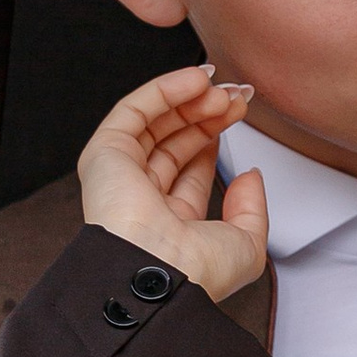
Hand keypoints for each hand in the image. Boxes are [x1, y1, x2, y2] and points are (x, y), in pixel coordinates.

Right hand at [77, 67, 269, 305]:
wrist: (161, 276)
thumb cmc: (197, 274)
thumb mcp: (246, 245)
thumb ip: (252, 209)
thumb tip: (249, 176)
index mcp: (170, 222)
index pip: (192, 168)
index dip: (216, 137)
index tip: (239, 114)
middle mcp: (143, 198)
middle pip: (175, 140)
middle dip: (208, 114)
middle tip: (235, 97)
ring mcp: (121, 174)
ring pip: (154, 122)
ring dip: (190, 100)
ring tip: (221, 91)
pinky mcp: (104, 154)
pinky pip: (134, 110)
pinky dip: (165, 89)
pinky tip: (195, 80)